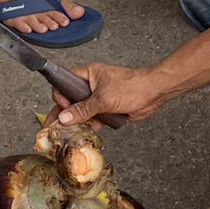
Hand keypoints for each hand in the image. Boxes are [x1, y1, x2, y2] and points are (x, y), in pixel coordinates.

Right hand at [49, 64, 167, 127]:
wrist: (153, 93)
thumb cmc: (132, 86)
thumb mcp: (104, 99)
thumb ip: (83, 109)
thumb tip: (65, 117)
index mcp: (88, 74)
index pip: (65, 83)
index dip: (61, 96)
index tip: (63, 109)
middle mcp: (91, 85)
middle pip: (71, 99)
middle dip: (65, 112)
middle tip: (56, 126)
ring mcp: (99, 98)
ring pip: (82, 111)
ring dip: (77, 121)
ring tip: (67, 133)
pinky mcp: (106, 109)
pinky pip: (93, 118)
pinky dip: (89, 126)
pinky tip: (84, 134)